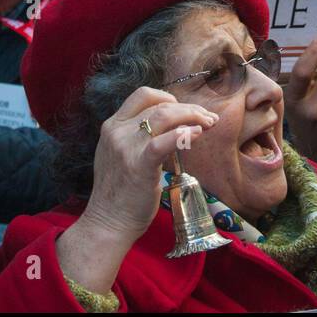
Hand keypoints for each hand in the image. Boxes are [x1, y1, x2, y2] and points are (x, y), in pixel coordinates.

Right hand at [81, 87, 218, 244]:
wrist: (108, 222)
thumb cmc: (120, 191)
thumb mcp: (120, 154)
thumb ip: (137, 137)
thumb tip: (171, 125)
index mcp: (112, 126)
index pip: (143, 95)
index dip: (168, 97)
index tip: (185, 110)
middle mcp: (117, 131)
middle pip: (159, 104)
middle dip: (189, 108)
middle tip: (207, 118)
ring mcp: (126, 147)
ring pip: (165, 116)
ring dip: (192, 116)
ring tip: (208, 124)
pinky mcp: (139, 165)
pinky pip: (164, 142)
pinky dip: (184, 134)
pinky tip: (198, 134)